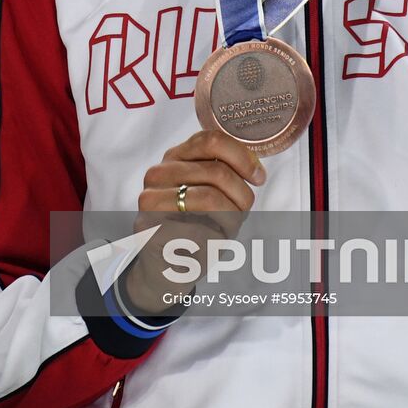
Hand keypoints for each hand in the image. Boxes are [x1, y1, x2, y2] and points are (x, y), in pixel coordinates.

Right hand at [124, 130, 265, 314]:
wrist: (164, 267)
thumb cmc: (194, 226)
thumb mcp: (210, 192)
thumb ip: (225, 172)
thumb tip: (256, 169)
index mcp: (176, 156)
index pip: (212, 141)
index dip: (242, 157)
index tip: (258, 177)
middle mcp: (159, 172)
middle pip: (217, 172)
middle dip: (241, 195)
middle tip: (243, 213)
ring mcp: (151, 200)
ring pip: (210, 198)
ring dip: (230, 218)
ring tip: (227, 228)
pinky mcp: (149, 228)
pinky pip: (197, 229)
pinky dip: (214, 238)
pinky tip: (211, 243)